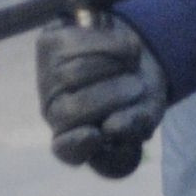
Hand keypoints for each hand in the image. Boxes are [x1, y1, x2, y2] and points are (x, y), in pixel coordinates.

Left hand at [35, 15, 168, 172]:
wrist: (136, 52)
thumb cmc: (140, 92)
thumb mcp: (148, 112)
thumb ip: (136, 125)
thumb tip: (113, 128)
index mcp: (77, 140)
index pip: (67, 150)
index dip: (77, 144)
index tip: (96, 135)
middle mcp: (55, 112)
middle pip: (70, 112)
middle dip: (109, 97)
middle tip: (138, 87)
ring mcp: (47, 79)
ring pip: (75, 74)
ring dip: (115, 66)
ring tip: (131, 66)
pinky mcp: (49, 44)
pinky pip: (80, 45)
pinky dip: (113, 45)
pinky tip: (124, 49)